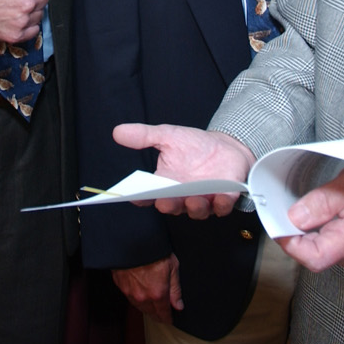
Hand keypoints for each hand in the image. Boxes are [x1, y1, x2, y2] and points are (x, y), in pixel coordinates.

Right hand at [112, 255, 182, 323]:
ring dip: (147, 308)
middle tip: (162, 314)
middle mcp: (143, 296)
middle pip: (151, 313)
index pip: (163, 314)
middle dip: (158, 315)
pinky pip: (130, 297)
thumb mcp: (172, 267)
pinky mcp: (121, 285)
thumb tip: (178, 305)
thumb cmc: (153, 250)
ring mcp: (130, 292)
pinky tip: (141, 294)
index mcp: (158, 293)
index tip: (170, 319)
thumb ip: (175, 289)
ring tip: (152, 305)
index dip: (168, 318)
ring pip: (140, 307)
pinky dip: (137, 298)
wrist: (132, 240)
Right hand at [113, 123, 255, 218]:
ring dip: (195, 207)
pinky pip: (222, 206)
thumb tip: (117, 132)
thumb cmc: (194, 145)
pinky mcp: (225, 198)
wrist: (226, 146)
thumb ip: (144, 136)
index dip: (139, 198)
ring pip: (197, 211)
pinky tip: (221, 197)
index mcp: (165, 184)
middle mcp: (182, 196)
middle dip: (168, 205)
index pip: (148, 196)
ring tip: (194, 198)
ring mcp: (204, 200)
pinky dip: (222, 204)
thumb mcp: (168, 136)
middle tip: (164, 200)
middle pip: (172, 207)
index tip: (132, 196)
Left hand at [277, 166, 343, 272]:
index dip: (289, 242)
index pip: (312, 257)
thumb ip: (322, 203)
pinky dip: (316, 229)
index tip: (277, 222)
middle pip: (311, 254)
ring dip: (305, 230)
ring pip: (318, 249)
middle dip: (294, 233)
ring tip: (305, 206)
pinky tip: (318, 212)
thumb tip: (294, 218)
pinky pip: (327, 243)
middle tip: (285, 207)